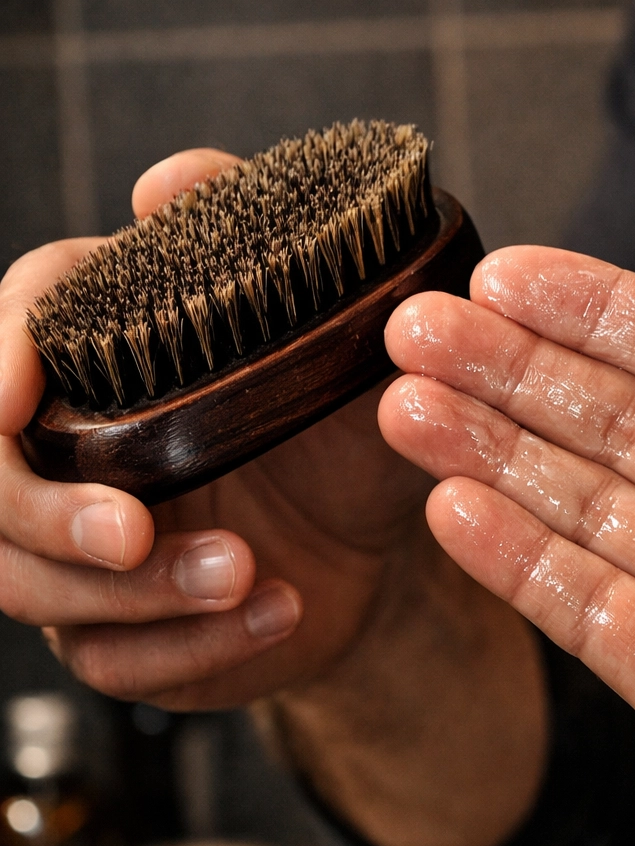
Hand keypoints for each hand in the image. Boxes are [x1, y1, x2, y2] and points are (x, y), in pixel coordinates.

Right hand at [0, 149, 545, 845]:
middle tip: (134, 532)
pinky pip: (109, 664)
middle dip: (46, 512)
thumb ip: (267, 252)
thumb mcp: (343, 344)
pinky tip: (280, 612)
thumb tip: (168, 181)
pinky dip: (191, 651)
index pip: (25, 325)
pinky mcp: (122, 628)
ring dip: (132, 596)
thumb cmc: (356, 427)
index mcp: (124, 359)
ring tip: (246, 572)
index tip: (11, 397)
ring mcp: (91, 544)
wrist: (386, 536)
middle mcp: (84, 447)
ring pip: (31, 586)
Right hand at [380, 188, 634, 845]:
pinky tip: (452, 510)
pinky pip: (588, 613)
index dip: (588, 310)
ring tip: (404, 408)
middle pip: (606, 422)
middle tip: (416, 331)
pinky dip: (519, 565)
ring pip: (580, 508)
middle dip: (507, 374)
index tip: (502, 274)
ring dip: (488, 457)